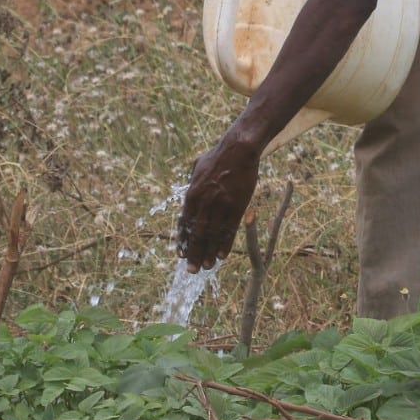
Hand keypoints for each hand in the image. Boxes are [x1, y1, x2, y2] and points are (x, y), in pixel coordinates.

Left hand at [176, 131, 261, 271]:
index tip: (180, 253)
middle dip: (193, 253)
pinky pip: (230, 230)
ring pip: (213, 235)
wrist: (239, 150)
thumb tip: (188, 192)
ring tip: (205, 267)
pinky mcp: (237, 207)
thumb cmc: (218, 156)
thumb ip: (192, 182)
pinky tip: (221, 255)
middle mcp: (204, 202)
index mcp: (192, 193)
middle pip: (197, 233)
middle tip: (190, 270)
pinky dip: (225, 244)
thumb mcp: (198, 167)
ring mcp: (221, 206)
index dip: (182, 240)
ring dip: (208, 253)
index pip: (185, 223)